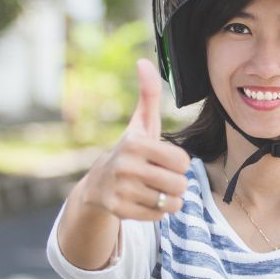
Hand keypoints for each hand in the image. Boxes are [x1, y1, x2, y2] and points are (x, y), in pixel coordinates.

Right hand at [80, 59, 191, 219]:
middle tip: (160, 178)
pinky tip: (143, 201)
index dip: (179, 164)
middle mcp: (125, 167)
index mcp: (135, 144)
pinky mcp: (119, 211)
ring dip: (169, 199)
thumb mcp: (140, 124)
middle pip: (179, 184)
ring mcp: (120, 190)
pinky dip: (157, 212)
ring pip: (171, 203)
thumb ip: (148, 95)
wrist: (97, 185)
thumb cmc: (130, 151)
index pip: (182, 162)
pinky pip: (158, 217)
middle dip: (176, 183)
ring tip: (153, 189)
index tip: (164, 161)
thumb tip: (144, 61)